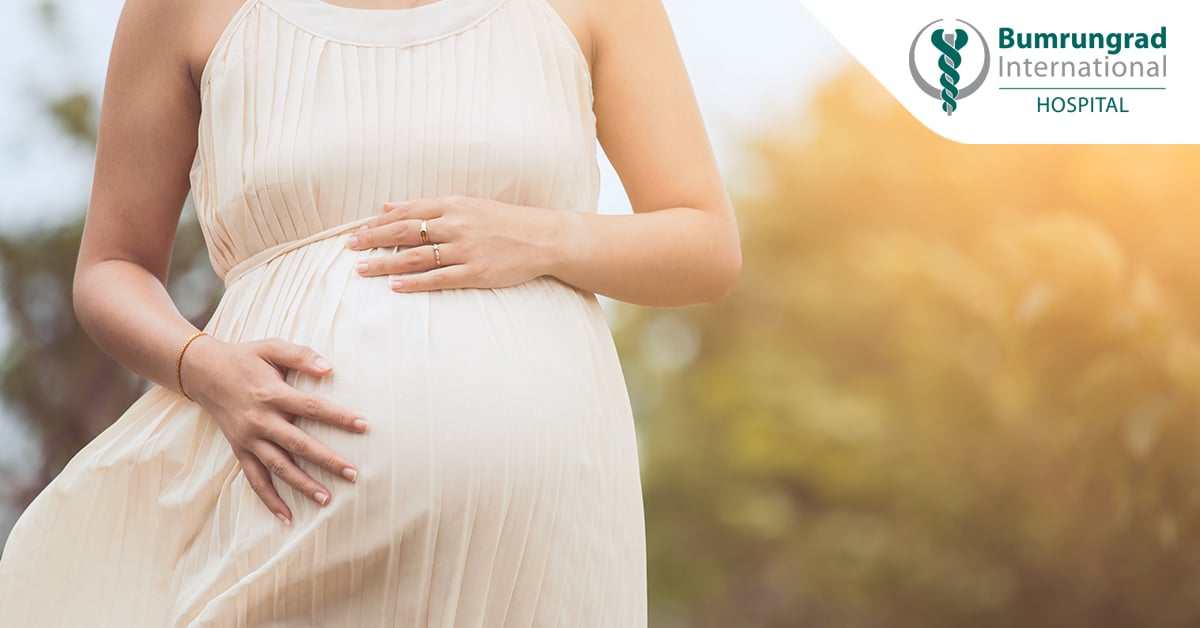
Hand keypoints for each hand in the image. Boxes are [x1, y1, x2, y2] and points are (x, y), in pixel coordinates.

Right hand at [180, 336, 368, 523]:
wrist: (204, 372)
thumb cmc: (245, 358)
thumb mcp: (271, 348)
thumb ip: (301, 356)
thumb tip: (329, 368)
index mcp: (272, 394)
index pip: (311, 407)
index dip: (338, 417)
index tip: (363, 426)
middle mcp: (260, 420)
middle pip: (298, 444)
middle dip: (327, 460)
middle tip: (353, 473)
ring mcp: (249, 439)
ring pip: (278, 467)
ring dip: (302, 484)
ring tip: (327, 499)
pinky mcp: (240, 450)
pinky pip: (254, 479)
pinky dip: (269, 499)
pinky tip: (287, 516)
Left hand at [346, 195, 561, 291]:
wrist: (542, 238)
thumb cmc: (502, 221)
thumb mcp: (465, 205)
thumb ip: (427, 206)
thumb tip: (388, 206)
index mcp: (452, 205)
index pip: (406, 212)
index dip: (377, 223)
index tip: (356, 232)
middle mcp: (456, 225)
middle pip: (405, 232)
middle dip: (373, 240)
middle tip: (349, 249)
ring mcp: (465, 250)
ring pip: (416, 257)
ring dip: (386, 264)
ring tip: (362, 270)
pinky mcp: (476, 272)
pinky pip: (439, 278)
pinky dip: (415, 282)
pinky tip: (395, 286)